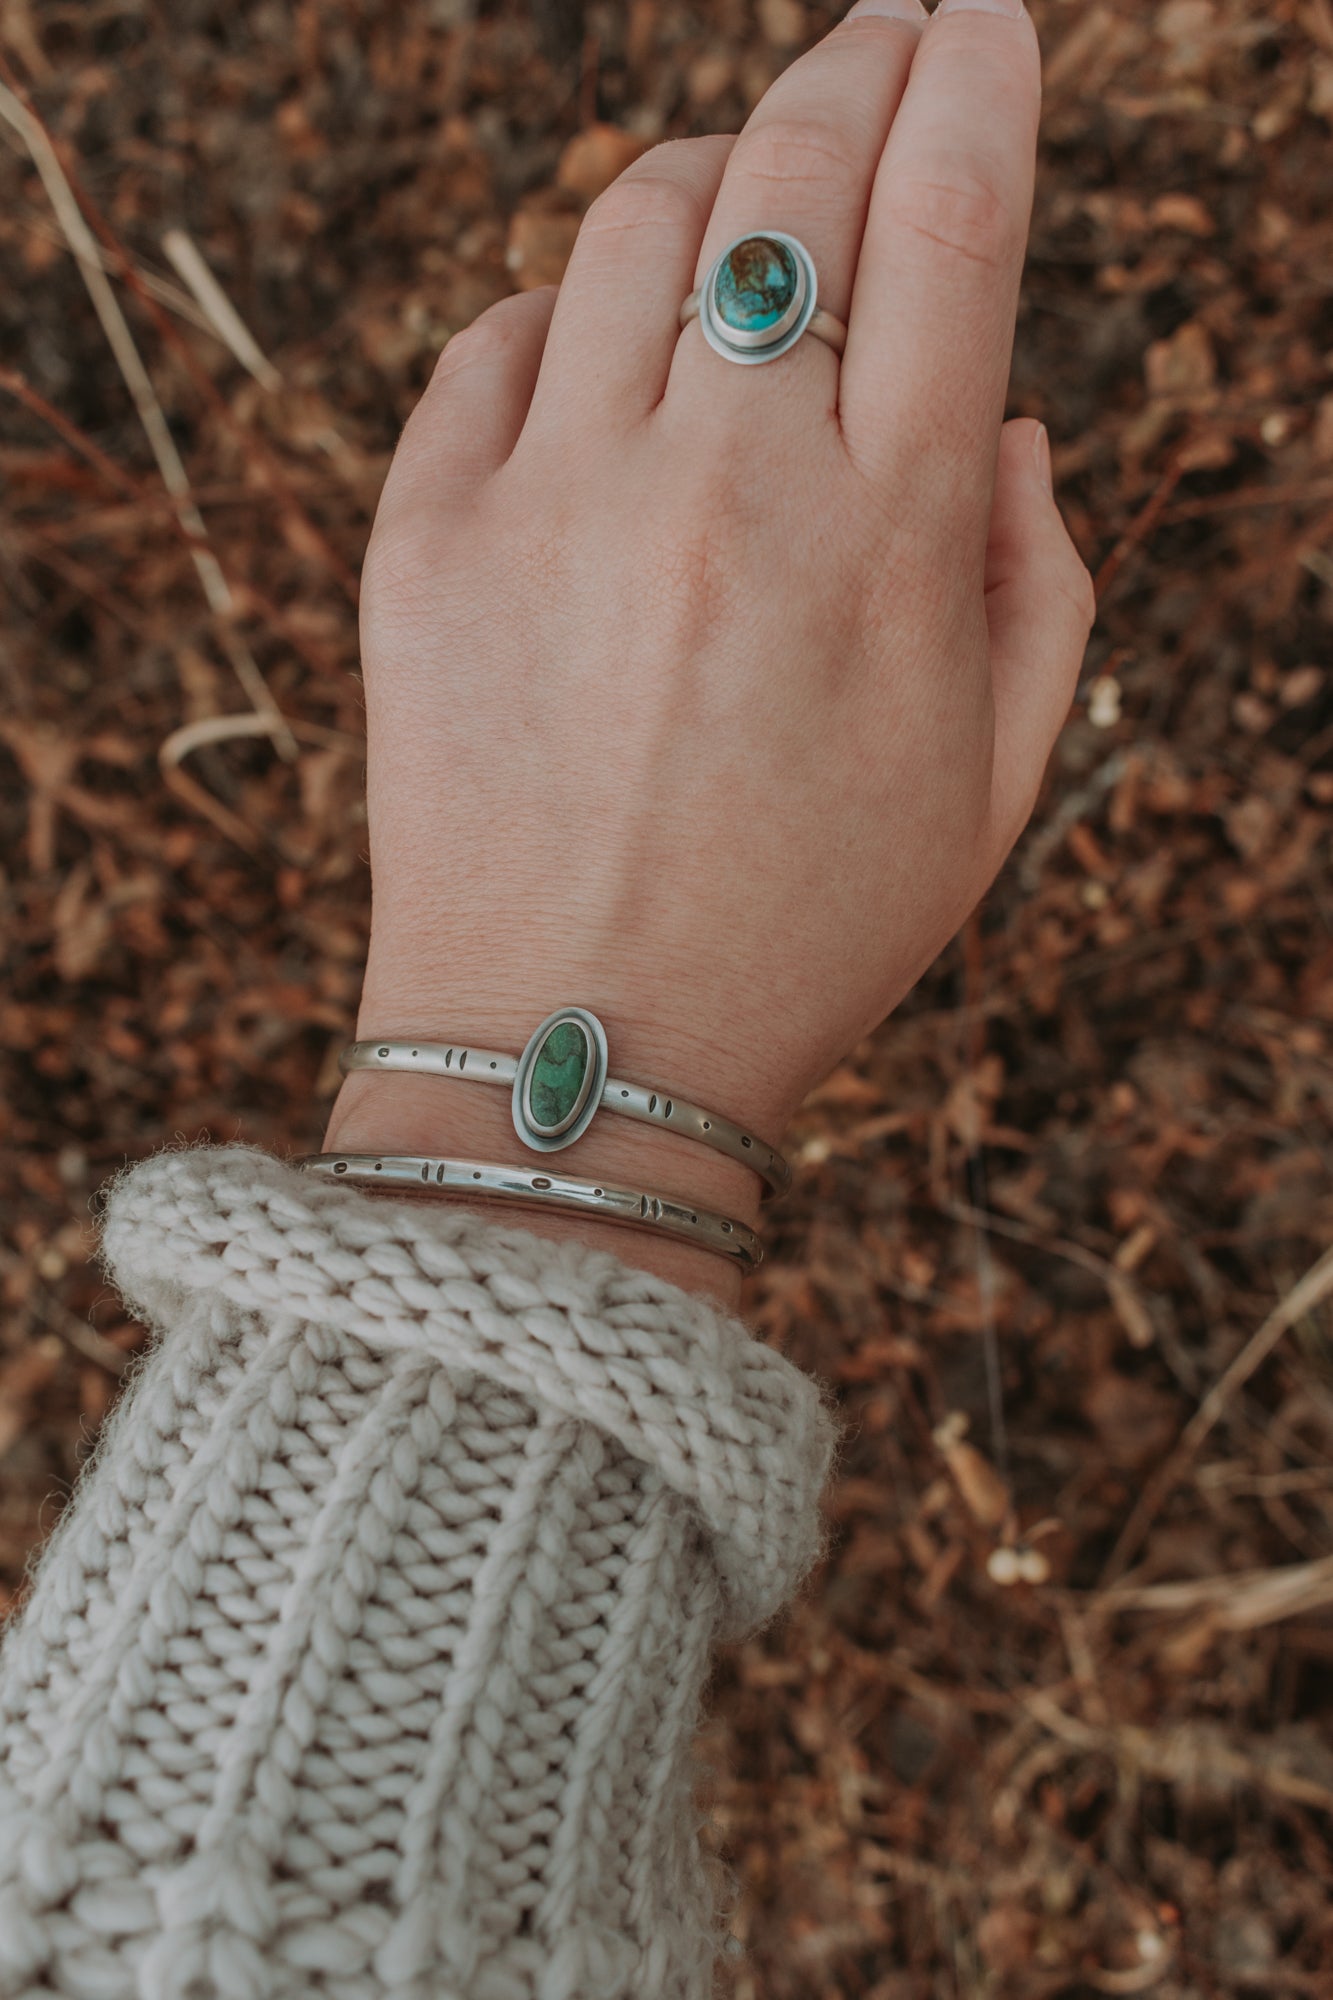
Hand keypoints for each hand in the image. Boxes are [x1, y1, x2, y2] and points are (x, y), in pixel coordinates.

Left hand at [325, 0, 1096, 1310]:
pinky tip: (595, 360)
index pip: (950, 219)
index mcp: (888, 541)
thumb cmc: (802, 932)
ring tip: (737, 208)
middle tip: (879, 35)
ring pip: (632, 220)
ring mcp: (560, 501)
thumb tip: (994, 408)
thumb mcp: (994, 789)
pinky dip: (555, 315)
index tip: (983, 20)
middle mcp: (726, 484)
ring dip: (706, 179)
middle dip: (854, 64)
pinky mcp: (427, 542)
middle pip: (792, 171)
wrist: (573, 1054)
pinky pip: (491, 340)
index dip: (977, 81)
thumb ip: (1034, 577)